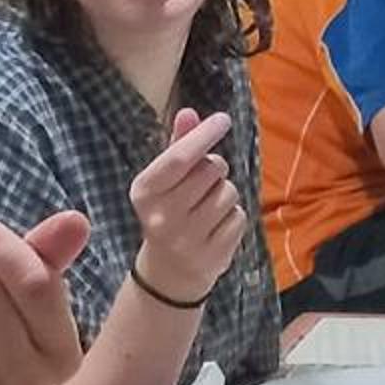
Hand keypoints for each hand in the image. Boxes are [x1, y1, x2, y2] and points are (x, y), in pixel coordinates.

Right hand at [127, 107, 245, 307]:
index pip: (180, 157)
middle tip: (204, 182)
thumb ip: (178, 146)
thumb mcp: (164, 180)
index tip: (222, 119)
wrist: (169, 271)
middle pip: (210, 170)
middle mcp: (162, 216)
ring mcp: (188, 239)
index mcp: (145, 192)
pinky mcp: (214, 255)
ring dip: (225, 193)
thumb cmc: (168, 212)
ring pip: (229, 192)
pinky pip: (239, 217)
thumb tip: (189, 113)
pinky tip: (216, 226)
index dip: (204, 135)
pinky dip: (233, 216)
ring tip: (208, 207)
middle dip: (215, 168)